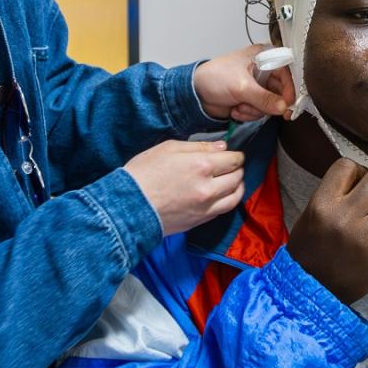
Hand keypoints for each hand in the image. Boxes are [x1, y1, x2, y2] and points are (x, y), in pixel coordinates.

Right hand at [124, 140, 245, 235]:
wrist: (129, 206)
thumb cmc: (144, 173)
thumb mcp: (169, 148)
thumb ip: (199, 146)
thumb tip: (222, 147)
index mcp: (202, 166)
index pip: (233, 159)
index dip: (235, 154)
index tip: (232, 153)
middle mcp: (209, 188)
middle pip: (237, 177)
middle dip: (238, 168)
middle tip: (232, 165)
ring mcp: (206, 207)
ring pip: (235, 196)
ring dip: (238, 186)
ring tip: (233, 180)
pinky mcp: (200, 220)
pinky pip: (224, 210)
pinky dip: (229, 200)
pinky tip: (223, 194)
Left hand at [194, 45, 296, 121]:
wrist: (195, 94)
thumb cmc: (214, 78)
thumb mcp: (241, 86)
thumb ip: (264, 98)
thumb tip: (283, 107)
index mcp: (263, 57)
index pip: (286, 72)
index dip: (288, 89)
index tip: (287, 105)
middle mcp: (263, 70)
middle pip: (280, 92)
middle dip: (266, 104)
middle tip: (257, 107)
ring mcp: (257, 86)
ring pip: (270, 105)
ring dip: (254, 110)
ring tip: (239, 105)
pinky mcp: (251, 100)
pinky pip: (260, 112)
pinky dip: (248, 114)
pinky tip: (235, 109)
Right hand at [288, 159, 367, 304]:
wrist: (312, 291)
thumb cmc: (310, 249)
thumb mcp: (311, 213)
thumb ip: (336, 191)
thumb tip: (365, 172)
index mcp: (322, 205)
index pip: (348, 165)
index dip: (355, 170)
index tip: (356, 180)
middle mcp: (345, 218)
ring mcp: (366, 238)